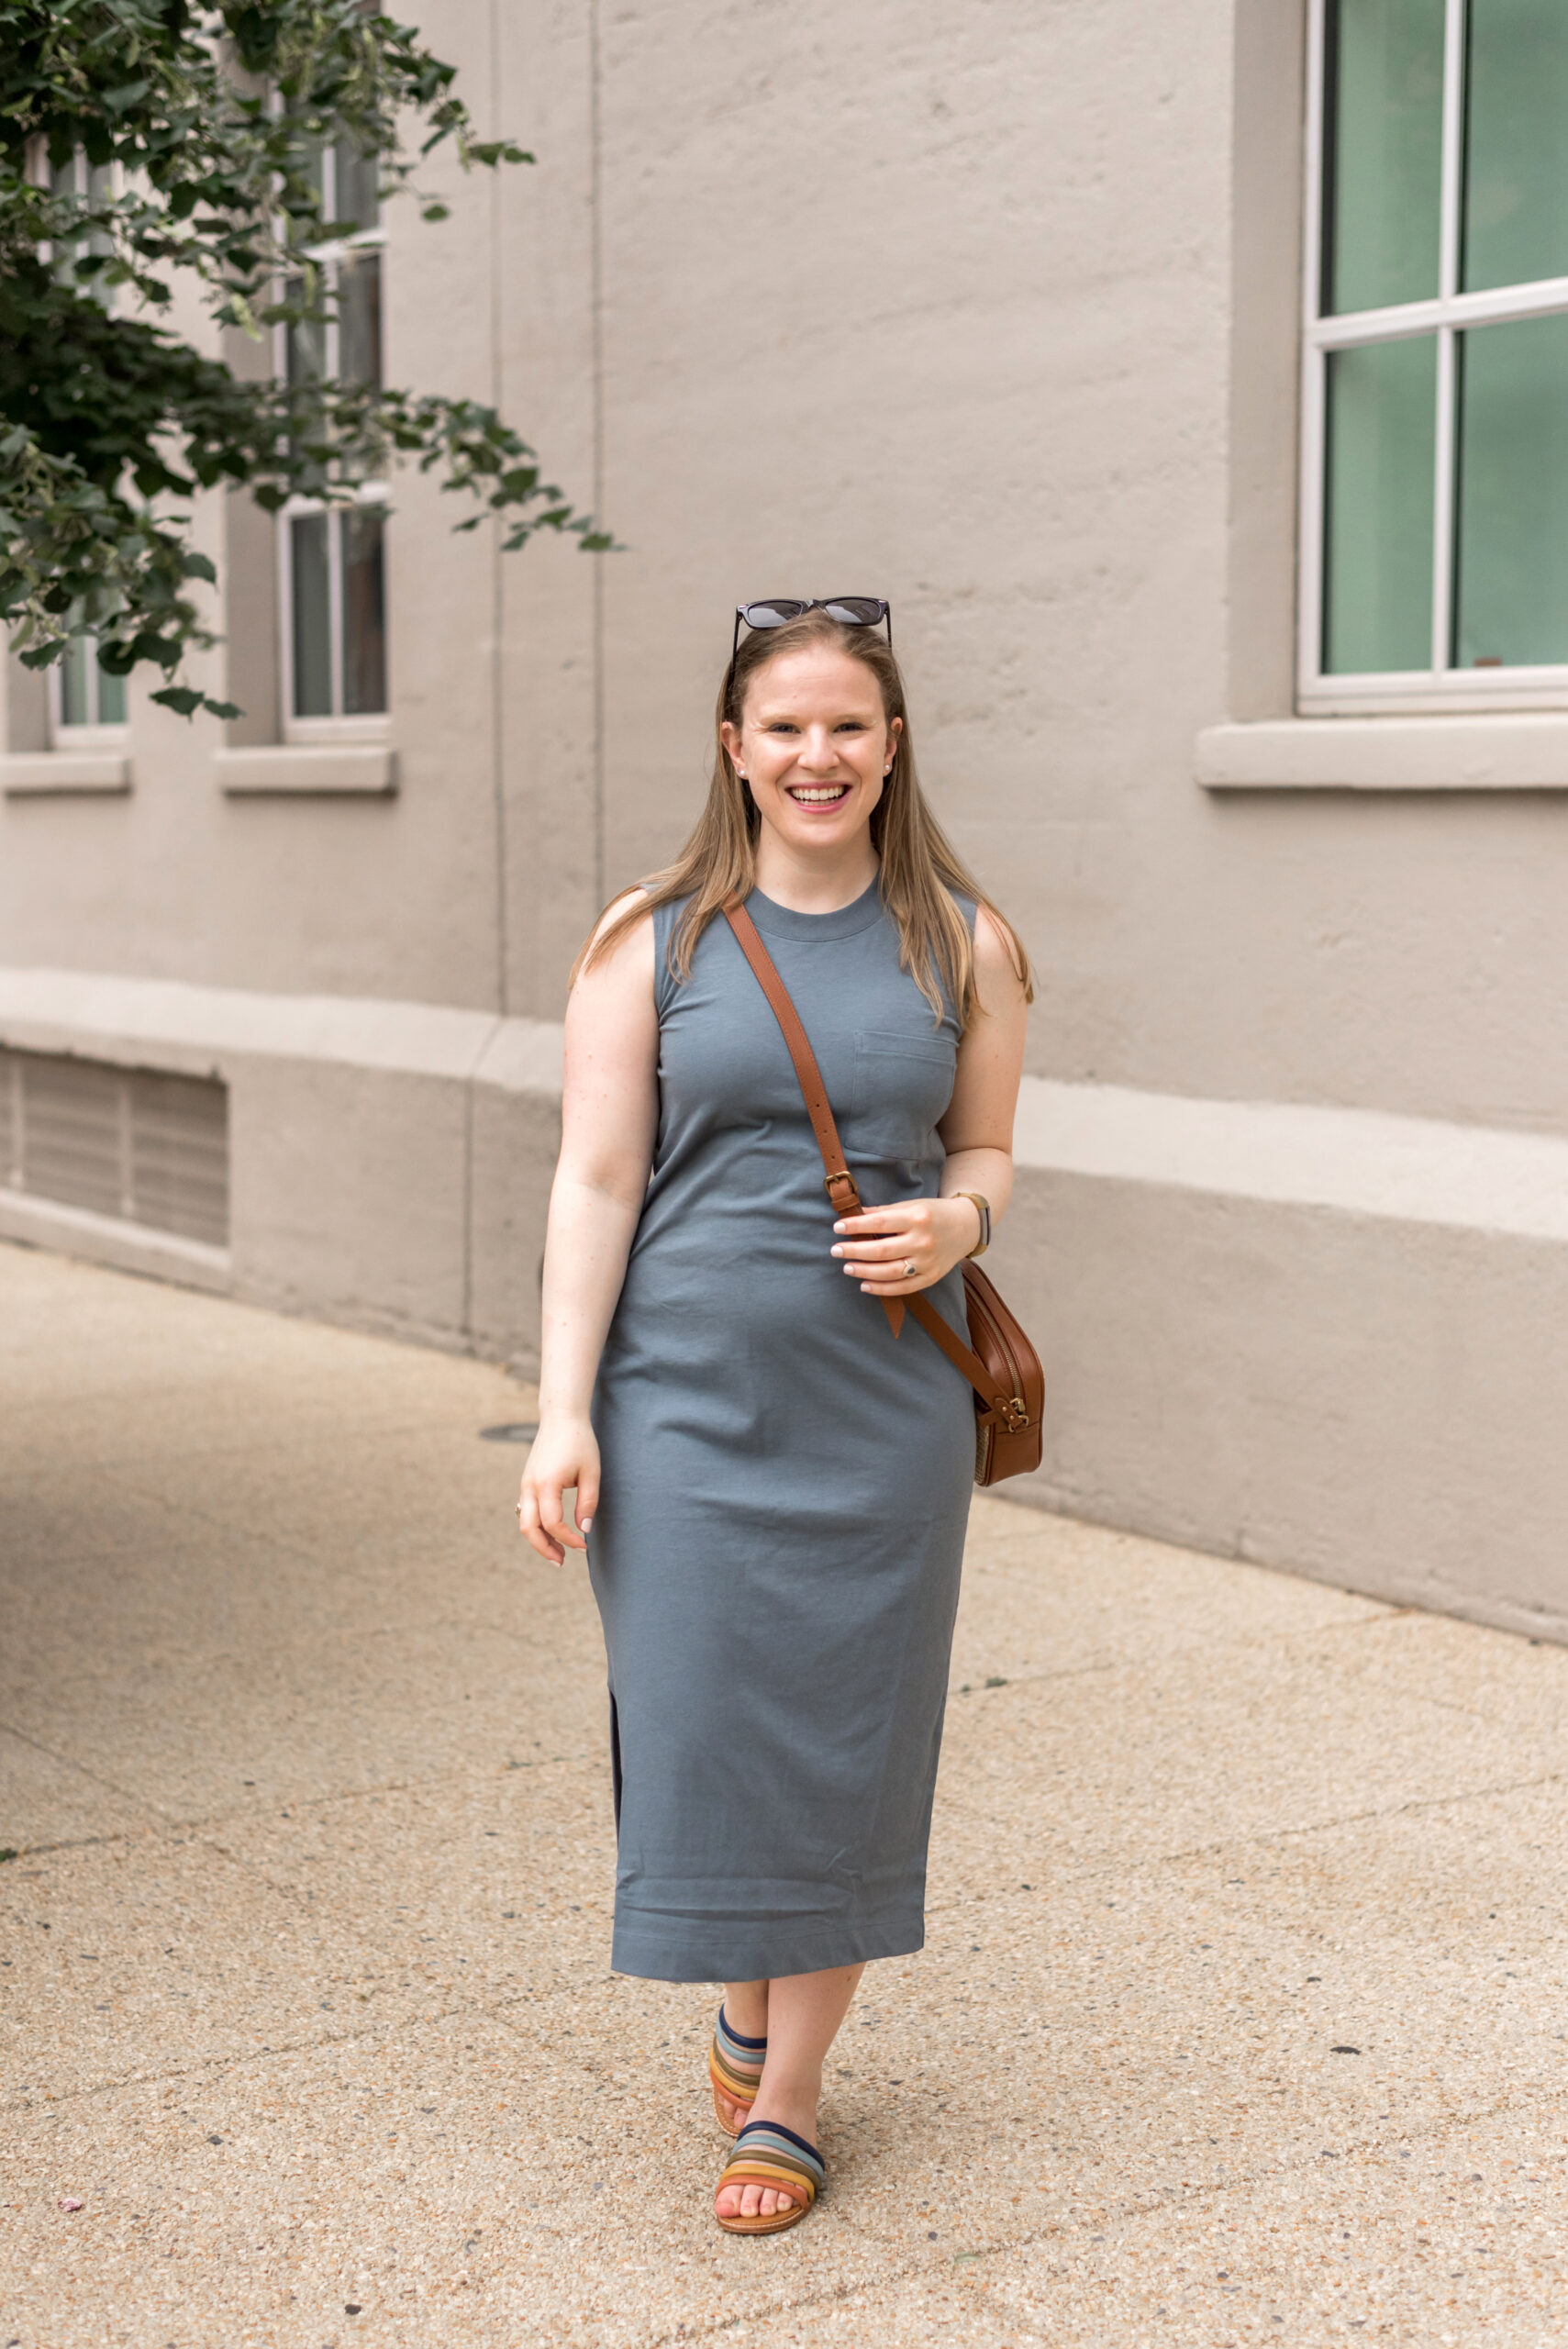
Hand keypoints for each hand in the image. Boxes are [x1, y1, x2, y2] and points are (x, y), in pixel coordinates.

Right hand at [517, 1413, 599, 1564]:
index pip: (553, 1524)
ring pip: (524, 1521)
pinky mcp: (527, 1482)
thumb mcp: (591, 1472)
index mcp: (546, 1484)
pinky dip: (537, 1526)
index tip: (584, 1546)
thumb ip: (588, 1502)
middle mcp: (530, 1486)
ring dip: (538, 1540)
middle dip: (544, 1549)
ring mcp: (525, 1484)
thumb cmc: (580, 1442)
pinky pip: (526, 1511)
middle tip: (561, 1562)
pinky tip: (553, 1532)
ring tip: (557, 1552)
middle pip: (529, 1529)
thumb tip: (584, 1530)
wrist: (561, 1417)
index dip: (568, 1539)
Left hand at [830, 1195, 981, 1294]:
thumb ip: (883, 1212)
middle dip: (854, 1251)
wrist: (966, 1226)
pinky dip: (882, 1289)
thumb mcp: (911, 1205)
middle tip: (836, 1250)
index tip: (838, 1227)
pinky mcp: (931, 1277)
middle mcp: (923, 1241)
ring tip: (847, 1267)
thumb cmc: (934, 1213)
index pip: (880, 1223)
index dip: (856, 1226)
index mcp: (917, 1218)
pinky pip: (903, 1287)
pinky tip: (865, 1285)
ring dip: (864, 1271)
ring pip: (890, 1272)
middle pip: (882, 1250)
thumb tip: (855, 1215)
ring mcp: (927, 1262)